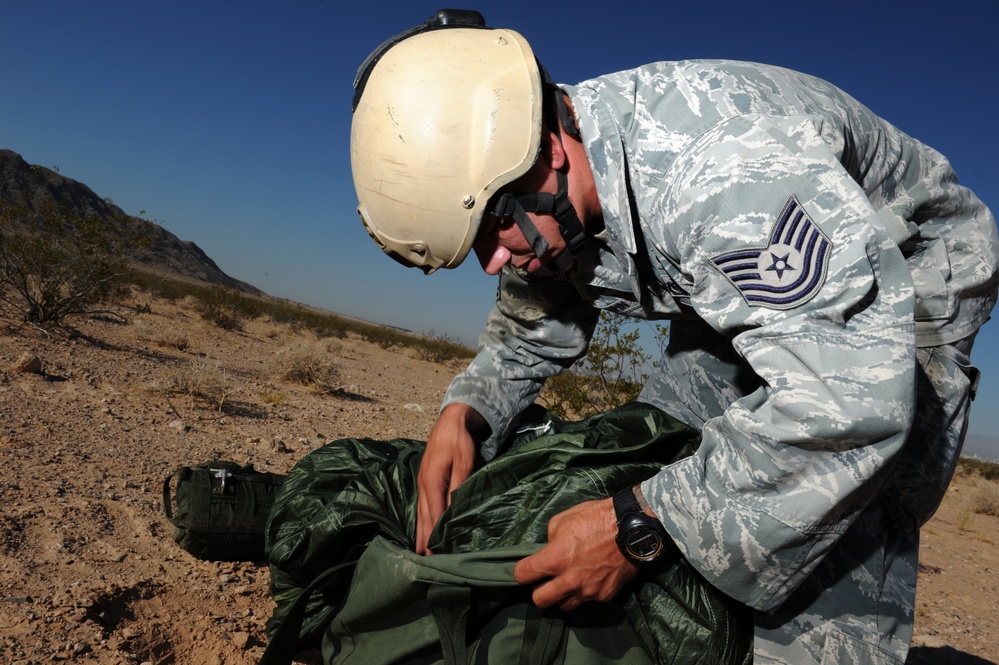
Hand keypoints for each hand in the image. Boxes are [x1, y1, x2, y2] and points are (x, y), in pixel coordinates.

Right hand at [416, 403, 483, 554]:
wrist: (451, 420)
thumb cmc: (459, 441)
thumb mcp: (463, 462)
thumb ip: (458, 485)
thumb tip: (454, 509)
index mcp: (432, 481)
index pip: (433, 514)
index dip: (434, 535)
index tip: (435, 554)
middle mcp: (424, 485)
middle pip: (423, 516)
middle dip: (424, 539)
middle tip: (425, 561)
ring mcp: (422, 483)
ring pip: (420, 512)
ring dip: (420, 531)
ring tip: (418, 551)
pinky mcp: (425, 480)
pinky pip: (422, 505)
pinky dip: (421, 519)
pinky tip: (422, 527)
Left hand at [513, 498, 637, 610]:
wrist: (632, 529)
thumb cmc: (596, 518)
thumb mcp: (563, 520)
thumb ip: (550, 540)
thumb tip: (548, 550)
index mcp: (554, 560)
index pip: (522, 575)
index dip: (522, 571)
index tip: (527, 568)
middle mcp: (569, 581)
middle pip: (540, 600)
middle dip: (539, 591)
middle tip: (545, 581)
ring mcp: (588, 591)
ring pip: (564, 605)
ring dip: (563, 595)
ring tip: (570, 581)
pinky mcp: (604, 596)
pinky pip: (588, 600)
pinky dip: (586, 592)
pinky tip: (592, 577)